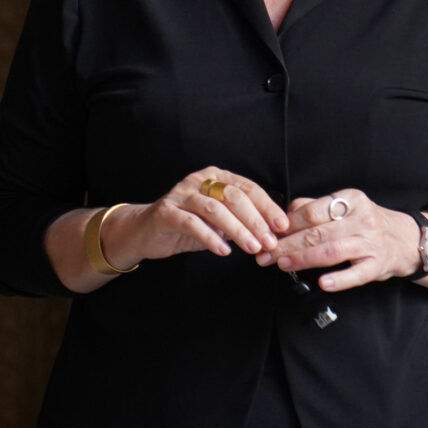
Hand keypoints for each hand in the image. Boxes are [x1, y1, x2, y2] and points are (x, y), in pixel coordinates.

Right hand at [102, 167, 289, 268]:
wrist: (146, 231)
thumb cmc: (187, 224)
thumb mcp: (218, 220)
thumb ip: (240, 220)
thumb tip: (273, 232)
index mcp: (215, 177)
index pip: (247, 188)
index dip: (267, 206)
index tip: (281, 226)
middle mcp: (199, 181)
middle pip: (233, 196)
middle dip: (255, 221)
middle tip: (269, 242)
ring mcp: (181, 194)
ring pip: (215, 209)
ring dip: (237, 230)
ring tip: (252, 248)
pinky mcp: (166, 212)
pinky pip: (192, 223)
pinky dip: (211, 238)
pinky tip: (224, 251)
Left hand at [262, 189, 420, 292]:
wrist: (406, 240)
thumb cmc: (366, 223)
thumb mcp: (345, 207)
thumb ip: (314, 208)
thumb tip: (284, 216)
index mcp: (350, 200)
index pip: (312, 211)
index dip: (287, 224)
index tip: (269, 235)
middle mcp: (362, 219)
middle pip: (318, 233)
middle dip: (287, 245)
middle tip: (267, 254)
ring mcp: (371, 243)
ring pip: (332, 251)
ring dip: (304, 259)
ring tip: (283, 265)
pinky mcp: (378, 265)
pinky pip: (357, 273)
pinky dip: (339, 279)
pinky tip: (323, 283)